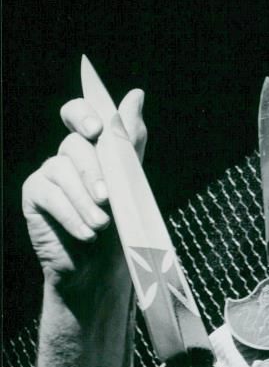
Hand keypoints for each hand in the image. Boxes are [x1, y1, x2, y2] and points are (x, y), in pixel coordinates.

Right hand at [22, 89, 146, 286]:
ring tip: (101, 226)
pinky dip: (70, 215)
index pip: (80, 114)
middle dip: (94, 172)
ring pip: (61, 169)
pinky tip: (86, 233)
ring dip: (85, 200)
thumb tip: (136, 94)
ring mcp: (50, 175)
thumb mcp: (133, 185)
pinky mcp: (35, 197)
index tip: (97, 131)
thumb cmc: (121, 230)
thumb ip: (131, 142)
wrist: (102, 273)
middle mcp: (69, 157)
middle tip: (108, 200)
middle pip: (74, 143)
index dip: (84, 114)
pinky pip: (48, 194)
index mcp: (95, 149)